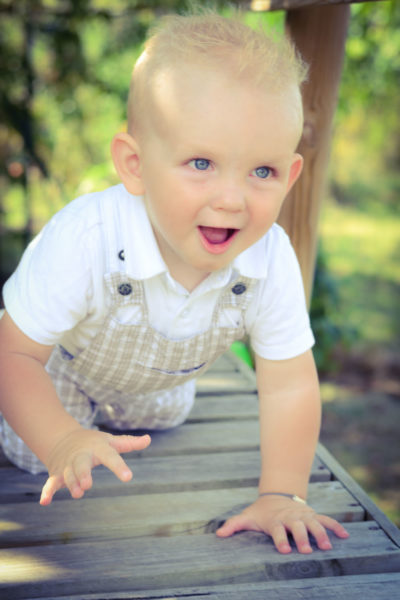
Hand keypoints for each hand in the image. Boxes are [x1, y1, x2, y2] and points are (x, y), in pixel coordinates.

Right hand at [39, 427, 150, 504]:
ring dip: (71, 484)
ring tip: (77, 493)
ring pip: (68, 475)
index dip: (119, 467)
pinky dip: (46, 492)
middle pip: (81, 464)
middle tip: (87, 485)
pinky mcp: (57, 474)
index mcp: (98, 448)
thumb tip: (148, 439)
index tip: (128, 478)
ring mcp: (68, 465)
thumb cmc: (93, 442)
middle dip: (83, 474)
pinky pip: (50, 483)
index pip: (110, 457)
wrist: (63, 438)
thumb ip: (129, 443)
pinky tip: (44, 502)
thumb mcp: (110, 441)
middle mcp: (81, 456)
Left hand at [216, 495, 348, 553]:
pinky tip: (345, 535)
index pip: (277, 530)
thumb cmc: (261, 512)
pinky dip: (335, 526)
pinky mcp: (312, 515)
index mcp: (275, 521)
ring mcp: (303, 516)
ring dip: (320, 534)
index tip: (284, 550)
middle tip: (307, 550)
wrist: (276, 495)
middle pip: (297, 527)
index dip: (280, 539)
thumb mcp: (247, 517)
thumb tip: (219, 535)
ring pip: (313, 523)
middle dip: (302, 537)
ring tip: (327, 546)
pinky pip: (326, 520)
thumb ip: (234, 525)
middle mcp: (290, 518)